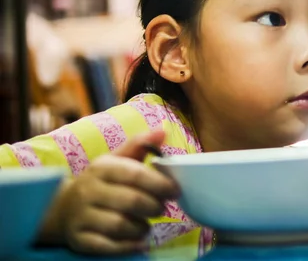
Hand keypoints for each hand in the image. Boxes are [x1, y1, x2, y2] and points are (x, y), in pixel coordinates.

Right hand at [39, 129, 179, 254]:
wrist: (62, 208)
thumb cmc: (100, 182)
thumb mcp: (116, 160)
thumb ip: (140, 145)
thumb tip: (163, 130)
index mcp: (101, 168)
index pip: (135, 175)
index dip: (159, 183)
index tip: (175, 190)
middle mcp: (89, 191)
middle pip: (131, 201)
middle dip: (154, 206)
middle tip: (162, 208)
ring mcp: (82, 216)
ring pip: (121, 225)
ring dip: (142, 227)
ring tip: (148, 223)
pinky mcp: (79, 240)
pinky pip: (108, 247)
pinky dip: (128, 246)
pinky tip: (139, 242)